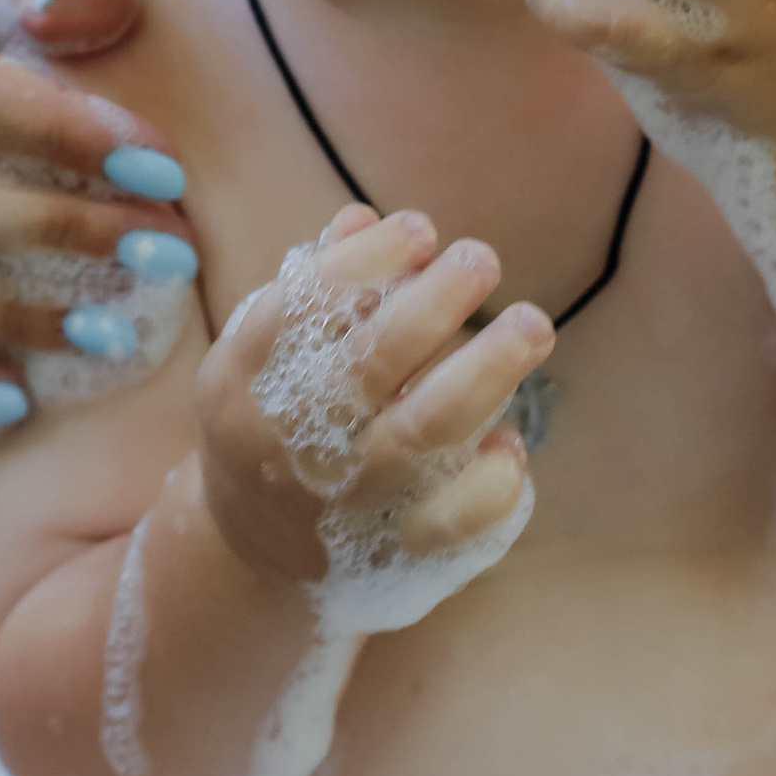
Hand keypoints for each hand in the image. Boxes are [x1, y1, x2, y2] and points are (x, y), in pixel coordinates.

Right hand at [195, 206, 547, 589]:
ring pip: (423, 432)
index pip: (297, 312)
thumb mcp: (265, 359)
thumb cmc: (275, 422)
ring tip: (533, 323)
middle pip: (369, 367)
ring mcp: (342, 502)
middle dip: (433, 305)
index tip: (421, 229)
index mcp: (242, 384)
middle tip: (482, 259)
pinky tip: (511, 442)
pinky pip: (455, 520)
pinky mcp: (391, 553)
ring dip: (486, 372)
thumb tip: (364, 218)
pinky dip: (490, 480)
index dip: (362, 265)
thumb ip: (312, 289)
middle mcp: (289, 444)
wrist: (255, 557)